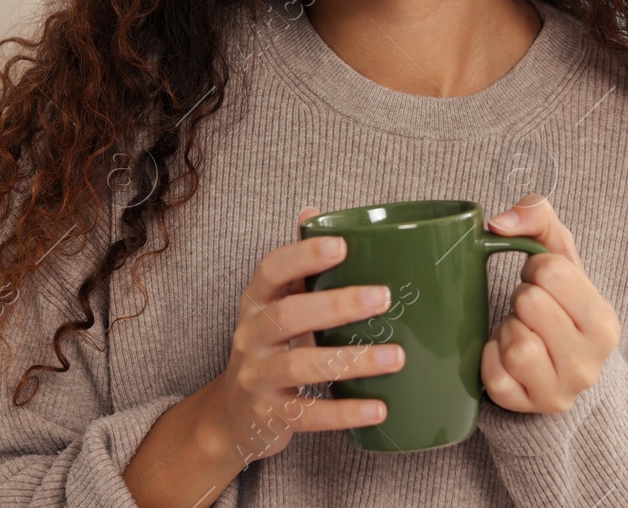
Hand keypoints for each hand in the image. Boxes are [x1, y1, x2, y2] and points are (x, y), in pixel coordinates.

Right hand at [197, 206, 405, 467]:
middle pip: (288, 316)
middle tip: (383, 298)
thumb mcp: (273, 305)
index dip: (303, 255)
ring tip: (395, 357)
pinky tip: (379, 409)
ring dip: (352, 361)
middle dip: (336, 306)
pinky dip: (344, 412)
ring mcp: (258, 377)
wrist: (232, 416)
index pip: (272, 270)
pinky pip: (308, 414)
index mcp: (256, 301)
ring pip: (301, 366)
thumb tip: (315, 211)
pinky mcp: (270, 416)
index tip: (341, 245)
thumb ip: (296, 265)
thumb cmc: (268, 347)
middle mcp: (251, 336)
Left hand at [480, 193, 618, 413]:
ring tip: (519, 331)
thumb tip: (497, 222)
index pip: (552, 271)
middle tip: (529, 310)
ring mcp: (560, 392)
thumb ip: (537, 216)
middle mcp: (590, 364)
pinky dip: (490, 357)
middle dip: (521, 298)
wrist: (554, 364)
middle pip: (530, 304)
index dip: (536, 269)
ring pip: (515, 344)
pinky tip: (505, 355)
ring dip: (506, 329)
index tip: (542, 283)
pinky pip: (493, 375)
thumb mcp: (557, 254)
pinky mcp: (526, 408)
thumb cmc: (556, 301)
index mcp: (604, 322)